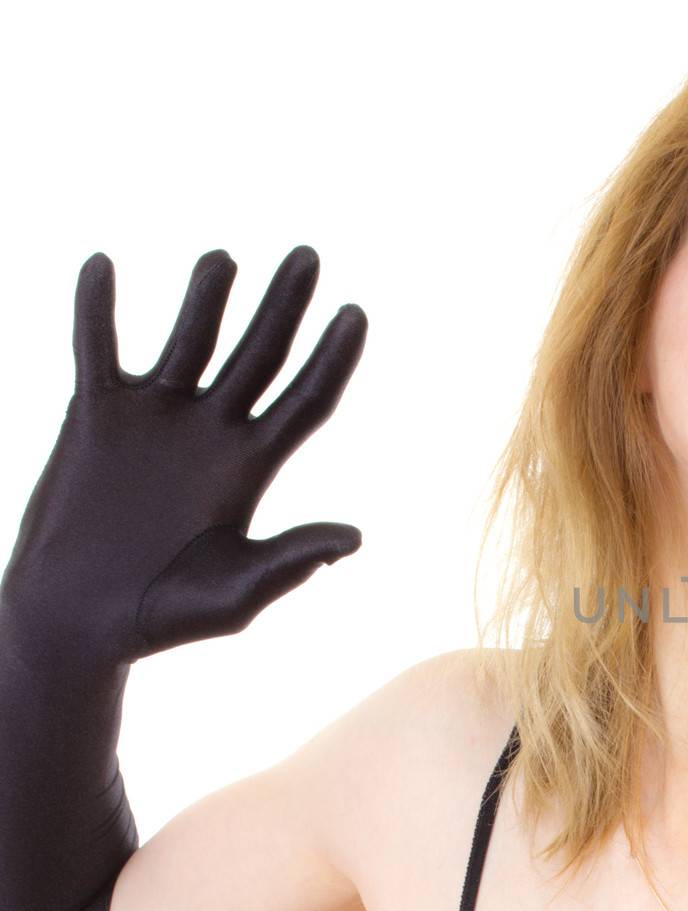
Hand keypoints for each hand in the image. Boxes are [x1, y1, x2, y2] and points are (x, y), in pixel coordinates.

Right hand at [0, 245, 366, 663]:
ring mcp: (156, 419)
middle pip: (261, 355)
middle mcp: (212, 433)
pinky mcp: (95, 416)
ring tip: (224, 259)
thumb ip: (288, 561)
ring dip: (205, 298)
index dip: (333, 359)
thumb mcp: (234, 594)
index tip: (357, 312)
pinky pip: (97, 349)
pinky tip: (103, 265)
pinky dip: (97, 310)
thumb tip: (353, 539)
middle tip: (308, 255)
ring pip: (189, 340)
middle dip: (284, 306)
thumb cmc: (162, 619)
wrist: (77, 624)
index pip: (306, 401)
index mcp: (253, 468)